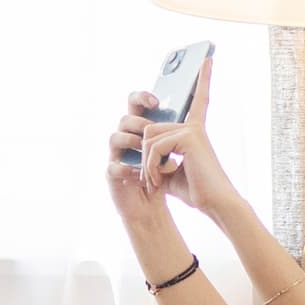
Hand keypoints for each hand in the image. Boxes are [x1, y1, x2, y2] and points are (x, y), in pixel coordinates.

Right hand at [102, 95, 173, 224]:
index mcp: (141, 130)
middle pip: (125, 118)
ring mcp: (116, 156)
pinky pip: (113, 166)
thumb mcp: (175, 153)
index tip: (157, 100)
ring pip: (115, 137)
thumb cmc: (164, 177)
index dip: (143, 97)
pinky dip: (128, 169)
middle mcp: (126, 139)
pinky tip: (141, 175)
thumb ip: (178, 135)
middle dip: (139, 121)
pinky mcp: (111, 175)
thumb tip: (192, 117)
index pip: (137, 105)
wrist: (152, 207)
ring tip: (148, 153)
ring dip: (132, 142)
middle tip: (151, 129)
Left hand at [117, 57, 244, 216]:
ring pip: (149, 138)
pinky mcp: (189, 137)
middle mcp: (194, 126)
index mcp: (194, 132)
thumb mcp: (169, 171)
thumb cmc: (196, 190)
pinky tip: (159, 179)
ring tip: (156, 182)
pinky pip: (155, 146)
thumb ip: (157, 155)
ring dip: (147, 164)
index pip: (198, 101)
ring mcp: (192, 129)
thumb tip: (143, 146)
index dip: (203, 80)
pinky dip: (151, 166)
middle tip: (152, 180)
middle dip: (145, 156)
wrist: (215, 203)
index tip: (207, 59)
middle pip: (151, 128)